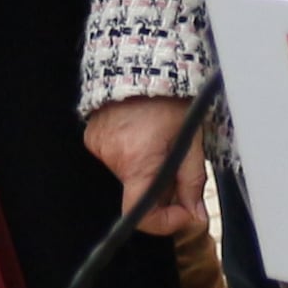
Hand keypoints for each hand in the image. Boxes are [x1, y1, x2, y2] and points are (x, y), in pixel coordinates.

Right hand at [83, 95, 206, 233]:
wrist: (143, 64)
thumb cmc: (169, 99)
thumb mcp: (191, 141)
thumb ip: (193, 182)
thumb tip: (195, 216)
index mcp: (139, 161)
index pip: (142, 215)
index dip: (165, 222)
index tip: (184, 212)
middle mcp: (113, 158)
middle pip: (140, 194)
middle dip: (163, 189)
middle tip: (177, 165)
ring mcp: (99, 148)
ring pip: (130, 177)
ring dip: (147, 171)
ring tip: (159, 143)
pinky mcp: (92, 139)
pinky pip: (116, 160)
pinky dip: (132, 156)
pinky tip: (142, 136)